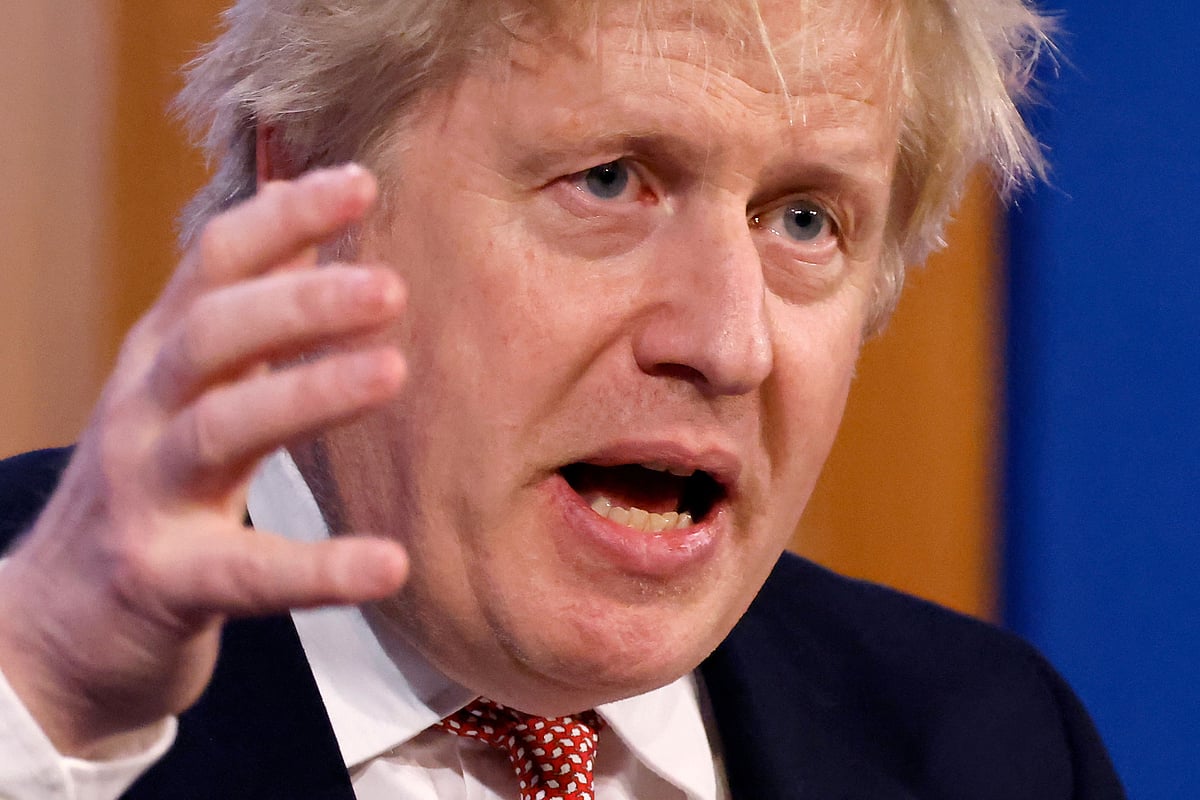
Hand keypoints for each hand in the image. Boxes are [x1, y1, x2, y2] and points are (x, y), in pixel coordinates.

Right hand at [0, 165, 408, 756]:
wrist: (57, 617)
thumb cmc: (151, 482)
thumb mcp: (186, 384)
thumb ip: (246, 308)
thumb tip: (303, 217)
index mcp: (164, 354)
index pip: (215, 262)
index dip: (282, 217)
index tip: (361, 183)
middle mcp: (146, 408)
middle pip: (213, 333)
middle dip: (298, 301)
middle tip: (390, 285)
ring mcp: (145, 493)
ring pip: (221, 430)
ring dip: (307, 396)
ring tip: (391, 372)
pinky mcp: (163, 580)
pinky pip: (247, 572)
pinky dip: (319, 569)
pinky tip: (390, 562)